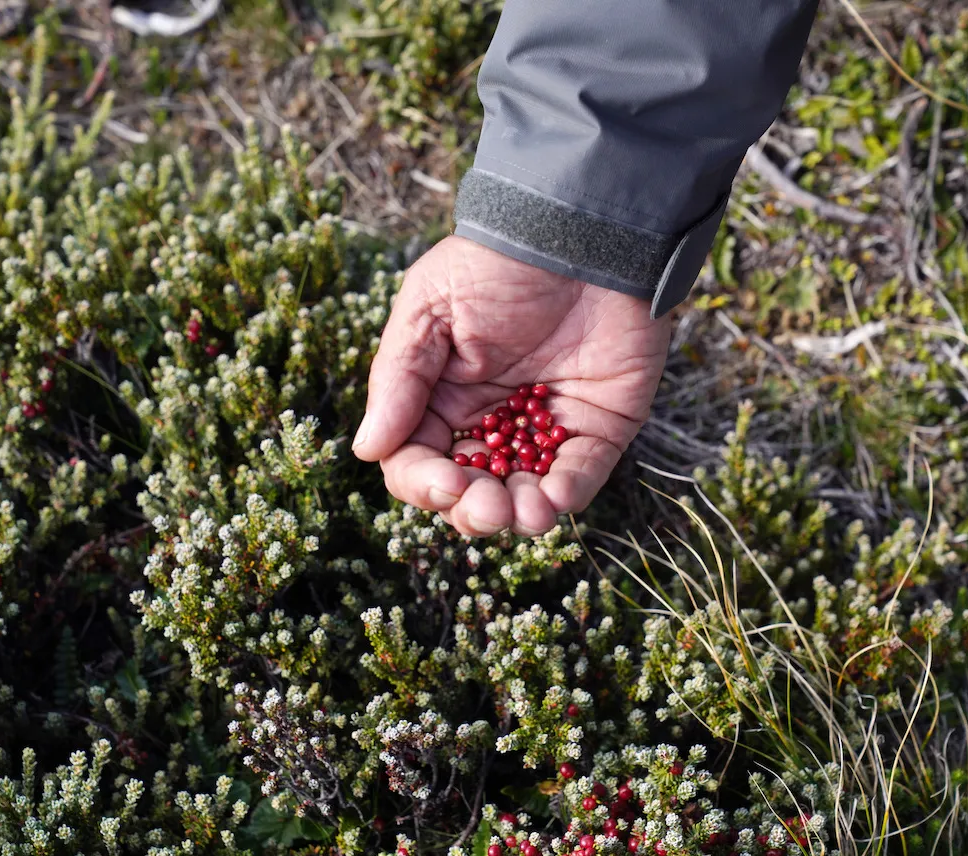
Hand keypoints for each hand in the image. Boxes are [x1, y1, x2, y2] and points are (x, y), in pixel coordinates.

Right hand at [352, 236, 670, 536]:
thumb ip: (399, 378)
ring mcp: (547, 427)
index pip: (420, 460)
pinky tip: (553, 498)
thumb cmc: (496, 261)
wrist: (580, 228)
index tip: (444, 482)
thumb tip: (367, 449)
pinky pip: (583, 474)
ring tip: (523, 512)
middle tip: (486, 505)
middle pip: (471, 492)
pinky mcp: (600, 424)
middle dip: (474, 510)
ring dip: (519, 516)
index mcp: (443, 398)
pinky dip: (568, 496)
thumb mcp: (430, 309)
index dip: (425, 483)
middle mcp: (492, 421)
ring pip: (526, 496)